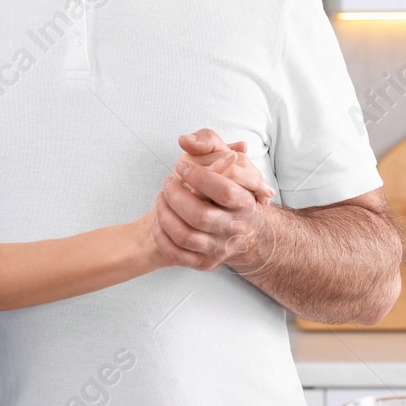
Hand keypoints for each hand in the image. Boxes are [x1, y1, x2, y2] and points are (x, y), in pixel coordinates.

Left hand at [152, 129, 275, 271]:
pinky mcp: (205, 263)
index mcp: (246, 203)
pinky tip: (158, 219)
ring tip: (160, 197)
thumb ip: (208, 143)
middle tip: (167, 182)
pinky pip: (176, 253)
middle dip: (175, 195)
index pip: (225, 190)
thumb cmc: (218, 185)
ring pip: (184, 235)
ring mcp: (221, 249)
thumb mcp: (219, 158)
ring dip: (164, 213)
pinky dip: (161, 235)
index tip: (181, 166)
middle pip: (200, 215)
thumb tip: (190, 141)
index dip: (198, 176)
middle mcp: (236, 229)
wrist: (229, 226)